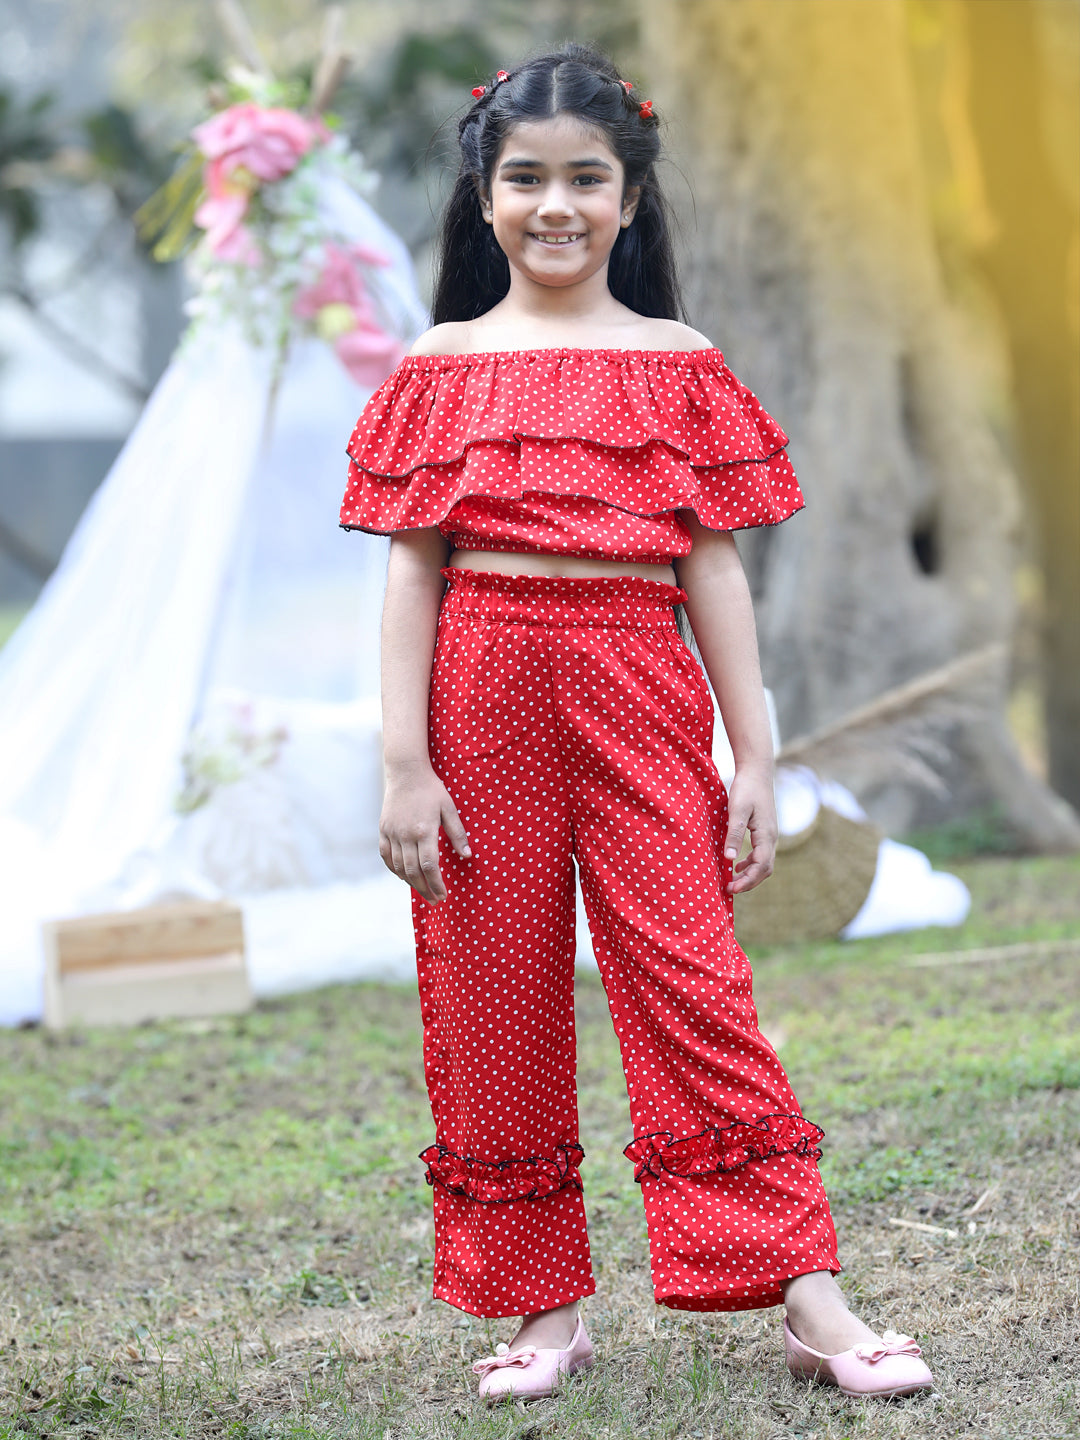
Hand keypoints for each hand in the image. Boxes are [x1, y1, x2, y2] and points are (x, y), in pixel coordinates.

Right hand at [379, 762, 471, 904]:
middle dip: (425, 889)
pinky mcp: (383, 830)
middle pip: (413, 871)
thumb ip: (457, 834)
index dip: (436, 884)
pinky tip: (404, 876)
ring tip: (422, 891)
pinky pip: (386, 856)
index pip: (430, 866)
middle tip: (434, 901)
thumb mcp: (449, 808)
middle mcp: (406, 835)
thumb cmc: (431, 789)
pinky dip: (394, 870)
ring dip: (410, 883)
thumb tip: (467, 856)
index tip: (443, 895)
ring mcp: (392, 833)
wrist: (406, 772)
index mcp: (425, 830)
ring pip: (398, 867)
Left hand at [724, 765, 777, 894]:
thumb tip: (730, 860)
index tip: (732, 888)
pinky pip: (761, 854)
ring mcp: (770, 834)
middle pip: (765, 869)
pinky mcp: (765, 830)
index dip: (747, 881)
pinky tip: (738, 864)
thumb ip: (734, 834)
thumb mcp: (737, 811)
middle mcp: (772, 837)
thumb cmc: (746, 788)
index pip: (761, 867)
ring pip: (764, 863)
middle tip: (730, 889)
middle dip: (750, 882)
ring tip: (733, 881)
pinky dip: (751, 863)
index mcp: (766, 835)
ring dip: (751, 874)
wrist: (757, 770)